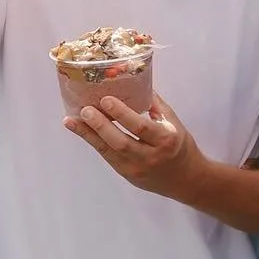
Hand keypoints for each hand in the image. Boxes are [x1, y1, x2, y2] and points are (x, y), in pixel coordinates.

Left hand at [63, 94, 206, 200]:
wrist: (187, 179)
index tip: (105, 99)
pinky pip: (107, 157)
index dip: (121, 114)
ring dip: (89, 135)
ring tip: (72, 120)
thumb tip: (134, 79)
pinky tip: (80, 130)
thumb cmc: (180, 145)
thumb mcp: (173, 122)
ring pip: (109, 152)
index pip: (140, 127)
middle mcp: (150, 156)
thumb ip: (154, 103)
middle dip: (100, 126)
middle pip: (121, 142)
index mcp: (165, 139)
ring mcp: (137, 168)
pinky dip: (93, 142)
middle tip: (85, 109)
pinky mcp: (127, 175)